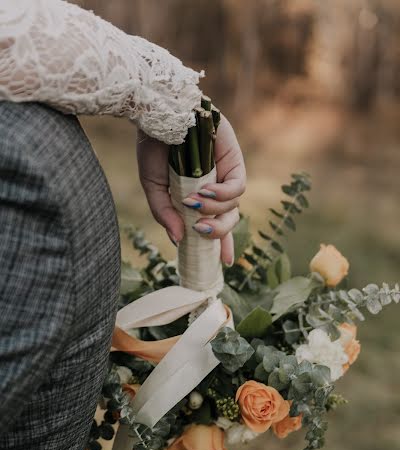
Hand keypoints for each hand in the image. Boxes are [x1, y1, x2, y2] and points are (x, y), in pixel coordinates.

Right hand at [136, 114, 245, 265]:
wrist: (157, 112)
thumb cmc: (153, 146)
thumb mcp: (153, 186)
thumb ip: (164, 213)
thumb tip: (178, 239)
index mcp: (197, 196)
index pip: (216, 224)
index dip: (222, 245)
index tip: (224, 264)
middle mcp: (214, 187)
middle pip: (228, 220)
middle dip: (217, 233)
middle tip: (199, 230)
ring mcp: (225, 174)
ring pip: (233, 207)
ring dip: (215, 211)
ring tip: (193, 202)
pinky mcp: (234, 159)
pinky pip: (237, 187)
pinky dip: (223, 195)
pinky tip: (206, 191)